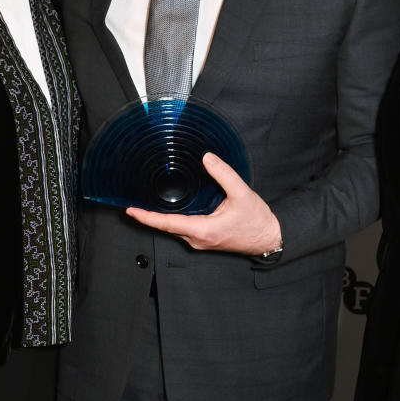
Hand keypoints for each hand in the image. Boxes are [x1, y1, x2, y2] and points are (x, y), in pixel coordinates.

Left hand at [126, 152, 281, 255]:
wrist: (268, 238)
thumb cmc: (257, 221)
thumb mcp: (242, 194)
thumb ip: (224, 174)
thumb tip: (208, 158)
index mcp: (203, 230)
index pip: (168, 224)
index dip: (147, 217)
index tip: (131, 211)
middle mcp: (198, 239)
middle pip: (166, 228)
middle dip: (148, 218)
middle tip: (131, 207)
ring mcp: (200, 242)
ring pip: (174, 230)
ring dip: (159, 220)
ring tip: (143, 209)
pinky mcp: (204, 240)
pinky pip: (182, 230)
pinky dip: (171, 221)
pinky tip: (167, 211)